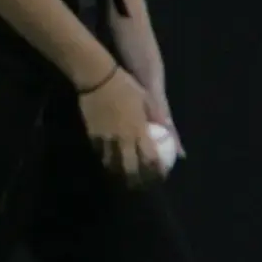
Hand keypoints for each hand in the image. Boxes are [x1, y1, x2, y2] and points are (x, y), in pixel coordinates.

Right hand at [77, 67, 162, 186]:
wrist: (97, 78)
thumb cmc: (126, 85)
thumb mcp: (147, 99)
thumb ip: (156, 117)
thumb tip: (168, 129)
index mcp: (139, 130)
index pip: (150, 158)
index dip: (156, 170)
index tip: (160, 176)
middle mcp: (123, 138)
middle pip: (130, 167)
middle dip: (136, 179)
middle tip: (139, 184)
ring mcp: (106, 138)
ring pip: (112, 162)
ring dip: (118, 171)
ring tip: (122, 175)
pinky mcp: (92, 134)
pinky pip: (99, 151)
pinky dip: (105, 157)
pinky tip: (107, 158)